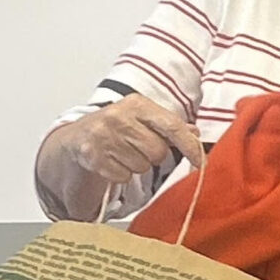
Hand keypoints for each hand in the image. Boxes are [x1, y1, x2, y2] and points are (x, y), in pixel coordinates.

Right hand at [54, 94, 203, 192]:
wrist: (78, 136)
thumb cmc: (118, 126)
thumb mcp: (144, 118)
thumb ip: (170, 125)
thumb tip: (195, 133)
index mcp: (137, 103)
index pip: (172, 126)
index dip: (189, 145)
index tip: (201, 161)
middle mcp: (119, 116)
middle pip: (157, 151)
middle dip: (153, 155)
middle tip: (138, 147)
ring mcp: (103, 136)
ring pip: (141, 166)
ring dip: (136, 164)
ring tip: (123, 152)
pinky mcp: (91, 155)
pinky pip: (122, 176)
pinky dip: (121, 173)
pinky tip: (112, 161)